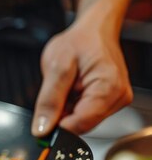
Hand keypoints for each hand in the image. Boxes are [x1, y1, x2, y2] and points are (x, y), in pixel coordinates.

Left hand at [32, 21, 132, 136]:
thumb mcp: (56, 67)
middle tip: (56, 92)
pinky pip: (85, 114)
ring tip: (67, 87)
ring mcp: (116, 101)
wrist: (94, 30)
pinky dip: (73, 106)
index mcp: (108, 88)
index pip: (80, 124)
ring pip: (81, 121)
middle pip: (81, 125)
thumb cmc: (79, 42)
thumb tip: (42, 129)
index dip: (57, 127)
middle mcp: (118, 98)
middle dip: (62, 115)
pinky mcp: (110, 102)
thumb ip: (48, 101)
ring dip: (67, 110)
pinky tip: (72, 90)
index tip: (42, 122)